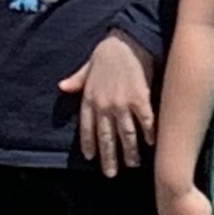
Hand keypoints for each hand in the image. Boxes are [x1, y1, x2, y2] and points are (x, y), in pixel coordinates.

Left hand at [62, 32, 156, 176]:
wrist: (127, 40)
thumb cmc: (107, 52)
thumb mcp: (87, 66)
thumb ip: (76, 80)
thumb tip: (62, 87)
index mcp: (90, 99)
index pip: (87, 129)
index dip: (90, 145)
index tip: (91, 158)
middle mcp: (104, 106)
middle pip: (106, 138)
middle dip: (109, 158)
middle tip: (111, 174)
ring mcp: (122, 104)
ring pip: (126, 135)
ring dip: (129, 152)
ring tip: (133, 165)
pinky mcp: (141, 99)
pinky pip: (145, 122)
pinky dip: (149, 134)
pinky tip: (152, 144)